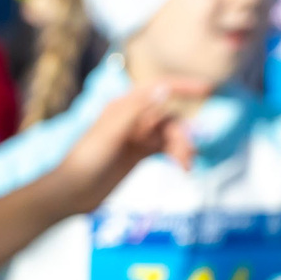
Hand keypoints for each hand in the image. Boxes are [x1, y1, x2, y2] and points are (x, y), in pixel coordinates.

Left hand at [51, 78, 202, 214]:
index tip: (208, 89)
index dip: (184, 86)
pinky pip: (163, 149)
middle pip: (168, 118)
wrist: (72, 193)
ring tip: (186, 166)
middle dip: (182, 134)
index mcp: (124, 105)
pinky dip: (175, 155)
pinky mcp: (137, 154)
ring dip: (180, 147)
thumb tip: (165, 88)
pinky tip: (183, 168)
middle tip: (188, 156)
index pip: (159, 88)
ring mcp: (136, 136)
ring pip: (168, 135)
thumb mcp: (112, 133)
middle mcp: (132, 117)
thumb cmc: (87, 160)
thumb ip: (138, 110)